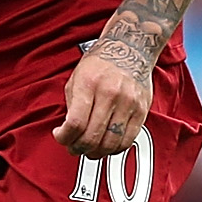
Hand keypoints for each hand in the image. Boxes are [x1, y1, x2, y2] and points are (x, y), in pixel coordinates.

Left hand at [54, 33, 153, 158]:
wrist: (130, 49)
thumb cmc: (100, 64)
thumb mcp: (76, 79)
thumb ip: (72, 107)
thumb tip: (69, 134)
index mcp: (89, 84)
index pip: (75, 123)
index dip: (64, 137)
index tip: (60, 136)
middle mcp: (110, 94)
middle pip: (92, 137)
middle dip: (78, 148)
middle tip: (73, 148)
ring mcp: (128, 103)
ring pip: (110, 143)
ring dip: (96, 153)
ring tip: (89, 149)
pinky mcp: (141, 111)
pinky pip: (127, 140)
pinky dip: (114, 149)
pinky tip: (105, 145)